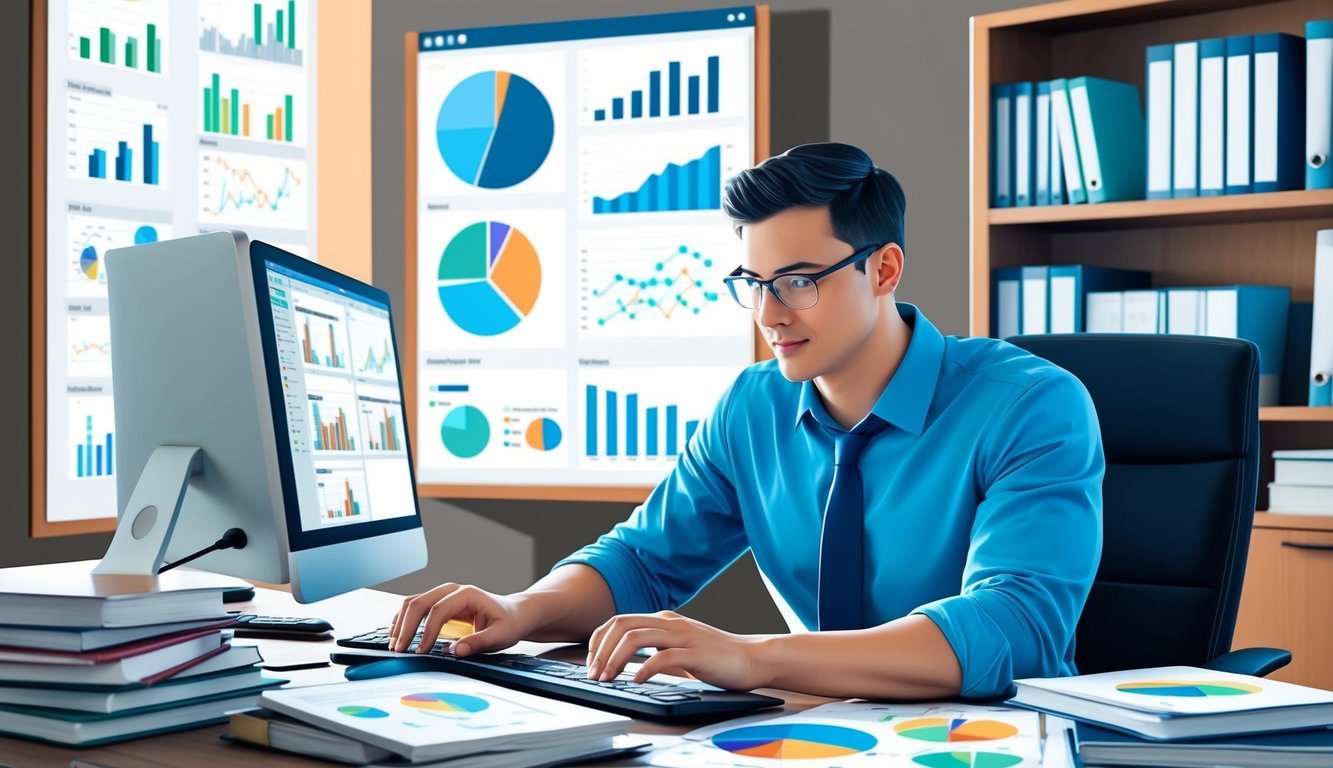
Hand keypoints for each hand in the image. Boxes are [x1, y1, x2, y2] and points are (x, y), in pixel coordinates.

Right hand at [389, 583, 533, 656]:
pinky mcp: (439, 603)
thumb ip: (479, 642)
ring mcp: (444, 595)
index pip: (439, 609)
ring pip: (413, 602)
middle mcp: (452, 590)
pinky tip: (399, 636)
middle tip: (400, 649)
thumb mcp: (500, 636)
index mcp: (468, 594)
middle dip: (406, 627)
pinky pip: (416, 607)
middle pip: (420, 602)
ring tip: (395, 645)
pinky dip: (404, 621)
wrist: (514, 614)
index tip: (422, 651)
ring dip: (401, 623)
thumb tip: (456, 652)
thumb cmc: (509, 623)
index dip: (427, 631)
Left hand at [585, 610, 770, 690]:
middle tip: (594, 674)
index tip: (591, 663)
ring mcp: (682, 635)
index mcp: (663, 619)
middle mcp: (669, 622)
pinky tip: (636, 681)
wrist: (752, 658)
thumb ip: (655, 646)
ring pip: (635, 637)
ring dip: (614, 659)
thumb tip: (623, 661)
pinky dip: (643, 668)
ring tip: (608, 678)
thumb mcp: (678, 646)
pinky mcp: (695, 653)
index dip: (598, 641)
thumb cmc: (716, 656)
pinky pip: (662, 656)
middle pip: (620, 625)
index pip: (618, 621)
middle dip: (600, 650)